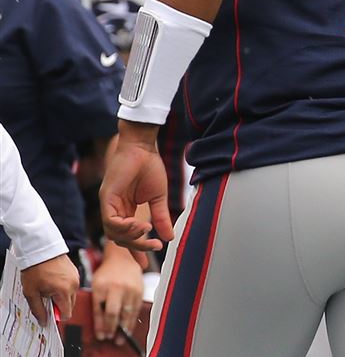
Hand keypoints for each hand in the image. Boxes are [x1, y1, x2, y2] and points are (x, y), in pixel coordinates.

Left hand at [20, 253, 78, 324]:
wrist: (41, 250)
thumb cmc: (35, 270)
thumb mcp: (31, 293)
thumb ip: (38, 310)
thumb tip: (44, 322)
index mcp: (64, 291)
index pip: (66, 313)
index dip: (57, 317)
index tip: (49, 315)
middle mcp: (73, 285)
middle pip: (70, 306)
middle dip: (59, 306)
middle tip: (46, 300)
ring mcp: (76, 278)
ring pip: (71, 296)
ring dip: (62, 297)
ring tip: (49, 289)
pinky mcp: (76, 272)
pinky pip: (72, 286)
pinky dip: (64, 288)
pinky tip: (53, 282)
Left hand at [91, 246, 144, 342]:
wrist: (123, 258)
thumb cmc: (107, 274)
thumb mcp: (96, 286)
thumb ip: (97, 303)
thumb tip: (99, 325)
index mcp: (102, 287)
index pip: (99, 311)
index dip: (100, 326)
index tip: (101, 335)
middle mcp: (116, 287)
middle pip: (113, 313)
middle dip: (112, 328)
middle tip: (110, 338)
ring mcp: (130, 289)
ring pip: (127, 313)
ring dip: (124, 328)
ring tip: (121, 338)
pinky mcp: (140, 290)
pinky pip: (136, 309)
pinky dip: (132, 320)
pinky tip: (129, 327)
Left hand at [100, 131, 173, 249]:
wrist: (143, 147)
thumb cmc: (150, 167)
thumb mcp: (158, 198)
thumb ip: (161, 218)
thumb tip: (170, 238)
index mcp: (126, 210)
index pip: (127, 237)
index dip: (136, 251)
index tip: (145, 264)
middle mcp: (115, 210)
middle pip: (120, 238)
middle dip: (137, 247)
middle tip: (154, 247)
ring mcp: (109, 204)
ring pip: (113, 233)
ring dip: (131, 236)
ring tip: (147, 231)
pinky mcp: (106, 198)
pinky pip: (111, 221)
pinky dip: (124, 227)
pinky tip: (139, 224)